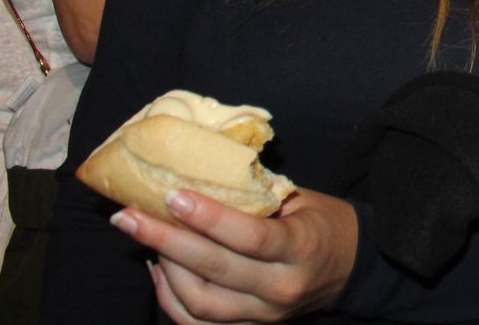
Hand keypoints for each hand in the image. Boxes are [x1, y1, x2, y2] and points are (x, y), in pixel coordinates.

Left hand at [109, 188, 357, 322]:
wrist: (351, 267)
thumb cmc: (322, 223)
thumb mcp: (301, 200)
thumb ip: (258, 194)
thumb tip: (203, 170)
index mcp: (301, 248)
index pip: (249, 237)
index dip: (208, 218)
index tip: (172, 195)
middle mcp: (281, 288)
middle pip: (215, 270)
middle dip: (165, 240)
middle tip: (128, 215)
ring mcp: (264, 315)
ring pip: (200, 303)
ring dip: (164, 269)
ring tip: (141, 235)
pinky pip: (199, 323)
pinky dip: (171, 299)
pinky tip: (157, 268)